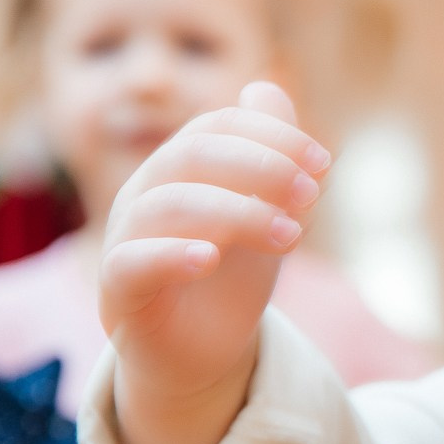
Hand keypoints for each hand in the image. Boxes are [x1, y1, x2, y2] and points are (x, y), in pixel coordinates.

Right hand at [101, 82, 329, 443]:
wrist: (202, 353)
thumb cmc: (231, 274)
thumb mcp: (264, 211)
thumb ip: (271, 155)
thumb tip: (266, 90)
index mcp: (179, 168)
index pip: (216, 127)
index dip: (271, 136)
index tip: (324, 163)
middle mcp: (145, 194)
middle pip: (190, 155)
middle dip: (259, 166)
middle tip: (312, 192)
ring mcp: (125, 240)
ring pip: (168, 205)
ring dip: (238, 212)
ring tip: (293, 237)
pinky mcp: (119, 292)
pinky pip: (131, 262)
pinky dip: (171, 255)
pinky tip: (211, 258)